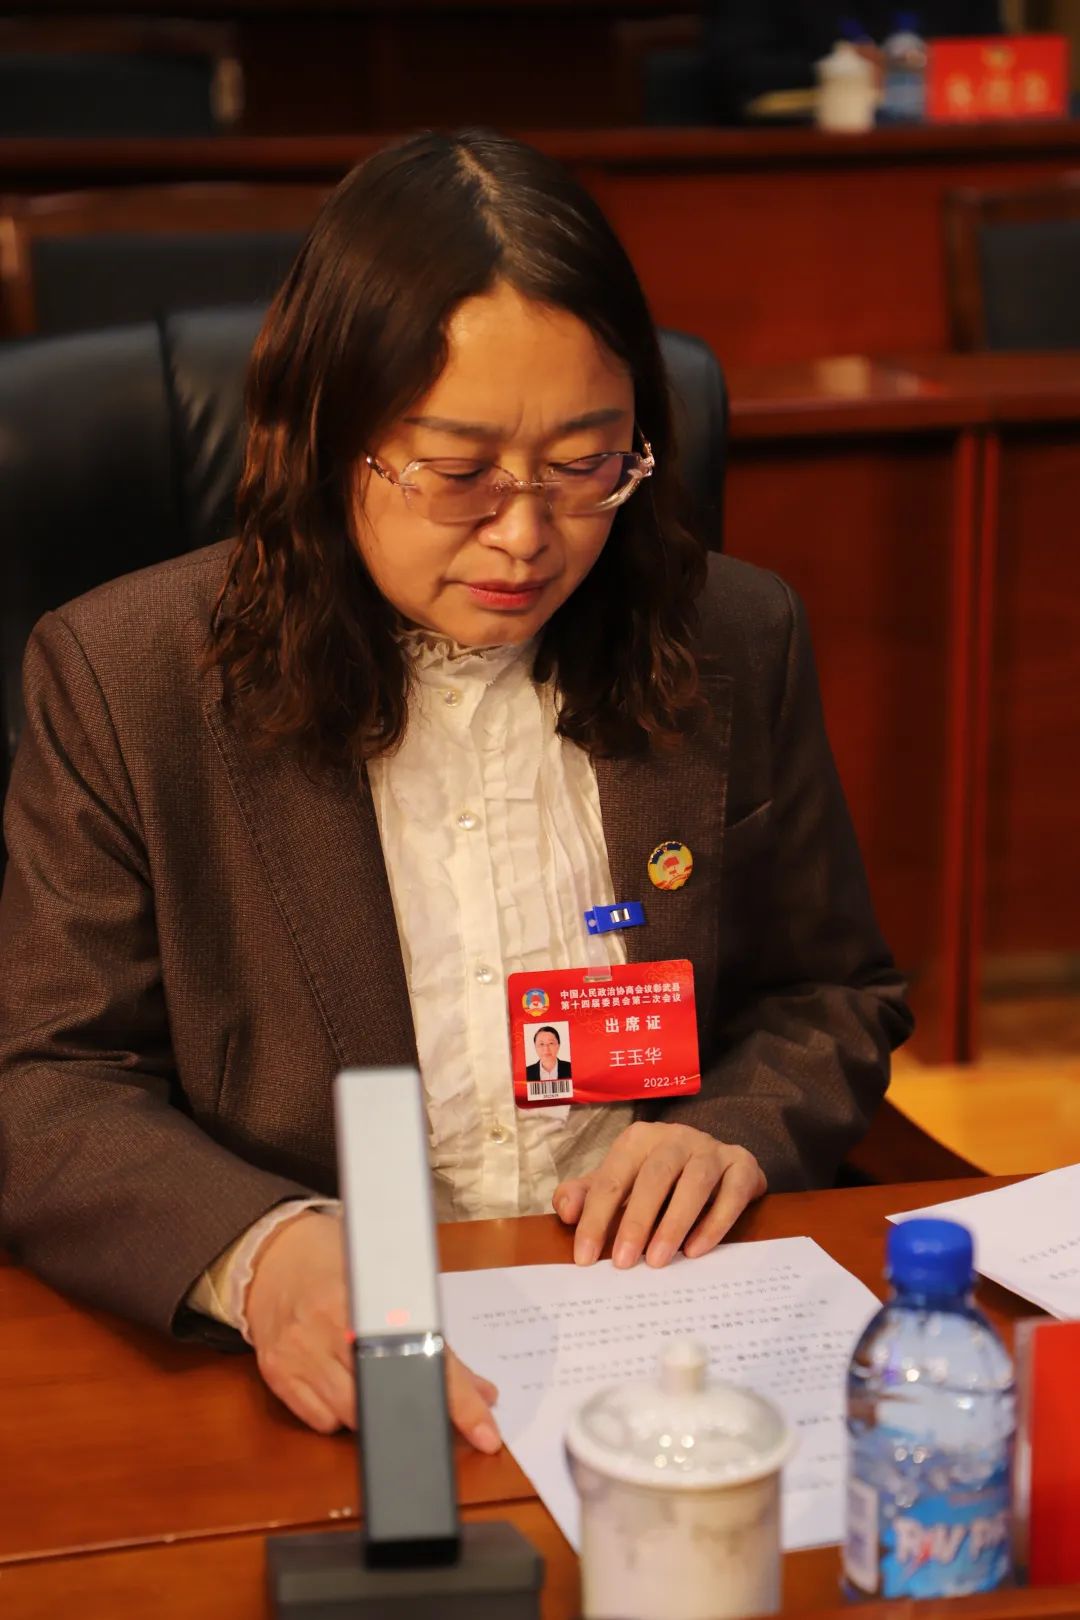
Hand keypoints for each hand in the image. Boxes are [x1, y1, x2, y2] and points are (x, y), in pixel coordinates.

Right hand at [244, 1210, 501, 1451]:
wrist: (272, 1255)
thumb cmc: (338, 1261)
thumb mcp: (389, 1275)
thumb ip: (434, 1333)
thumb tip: (484, 1392)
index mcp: (368, 1297)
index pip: (427, 1358)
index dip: (460, 1402)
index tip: (486, 1434)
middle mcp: (330, 1327)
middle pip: (387, 1396)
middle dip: (414, 1408)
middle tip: (429, 1410)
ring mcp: (300, 1353)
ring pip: (353, 1417)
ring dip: (374, 1412)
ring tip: (373, 1380)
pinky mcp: (277, 1374)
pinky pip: (320, 1422)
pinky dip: (338, 1415)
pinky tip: (340, 1384)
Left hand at [553, 1122, 764, 1268]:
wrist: (718, 1163)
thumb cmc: (659, 1179)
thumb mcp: (620, 1183)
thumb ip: (587, 1195)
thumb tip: (566, 1211)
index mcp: (638, 1140)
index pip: (612, 1179)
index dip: (596, 1218)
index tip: (585, 1258)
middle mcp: (675, 1137)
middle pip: (654, 1176)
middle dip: (636, 1221)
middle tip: (624, 1263)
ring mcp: (712, 1149)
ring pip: (695, 1181)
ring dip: (675, 1222)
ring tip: (660, 1261)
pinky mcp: (743, 1165)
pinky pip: (732, 1191)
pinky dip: (715, 1222)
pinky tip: (697, 1250)